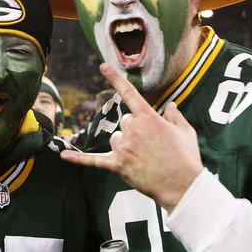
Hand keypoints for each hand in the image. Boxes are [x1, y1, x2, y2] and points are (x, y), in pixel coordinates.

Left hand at [60, 63, 202, 211]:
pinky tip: (64, 155)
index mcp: (149, 118)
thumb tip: (171, 106)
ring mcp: (124, 148)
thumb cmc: (186, 158)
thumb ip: (176, 116)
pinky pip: (94, 160)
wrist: (182, 185)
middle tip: (151, 145)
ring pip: (115, 139)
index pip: (129, 93)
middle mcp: (133, 130)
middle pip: (124, 122)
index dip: (115, 78)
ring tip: (143, 157)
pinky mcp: (118, 165)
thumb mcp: (186, 132)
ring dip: (125, 145)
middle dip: (135, 130)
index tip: (102, 66)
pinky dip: (79, 158)